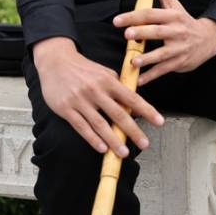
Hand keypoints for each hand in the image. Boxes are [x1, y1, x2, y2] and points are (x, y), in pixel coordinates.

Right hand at [31, 36, 164, 157]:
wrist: (56, 61)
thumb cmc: (83, 69)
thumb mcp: (104, 73)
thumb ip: (118, 87)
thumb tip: (134, 104)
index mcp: (108, 81)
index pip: (132, 98)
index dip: (147, 111)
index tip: (159, 121)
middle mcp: (96, 91)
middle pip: (118, 114)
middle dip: (133, 131)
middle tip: (145, 144)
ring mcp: (80, 101)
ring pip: (100, 124)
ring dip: (113, 140)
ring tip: (124, 153)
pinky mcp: (66, 109)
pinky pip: (82, 127)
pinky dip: (93, 139)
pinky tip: (102, 148)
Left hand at [112, 0, 215, 85]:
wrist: (208, 39)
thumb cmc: (184, 21)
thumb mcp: (174, 4)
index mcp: (172, 15)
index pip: (151, 14)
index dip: (134, 16)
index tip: (117, 20)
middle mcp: (177, 31)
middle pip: (157, 31)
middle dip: (143, 33)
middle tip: (127, 35)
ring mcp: (179, 48)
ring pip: (162, 54)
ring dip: (147, 58)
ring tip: (133, 61)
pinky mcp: (180, 63)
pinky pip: (164, 69)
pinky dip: (151, 76)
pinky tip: (139, 79)